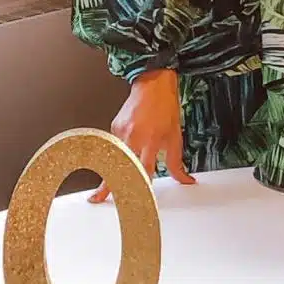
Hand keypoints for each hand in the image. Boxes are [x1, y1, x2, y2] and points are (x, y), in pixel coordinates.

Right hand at [92, 69, 194, 199]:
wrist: (154, 85)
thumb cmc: (165, 108)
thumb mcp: (175, 137)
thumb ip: (177, 163)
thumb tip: (185, 180)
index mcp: (152, 141)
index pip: (143, 170)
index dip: (139, 186)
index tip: (133, 198)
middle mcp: (135, 136)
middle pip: (120, 165)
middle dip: (107, 184)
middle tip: (97, 198)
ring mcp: (122, 131)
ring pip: (114, 156)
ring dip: (109, 170)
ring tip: (101, 187)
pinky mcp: (114, 126)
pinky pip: (114, 144)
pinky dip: (118, 151)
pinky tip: (124, 150)